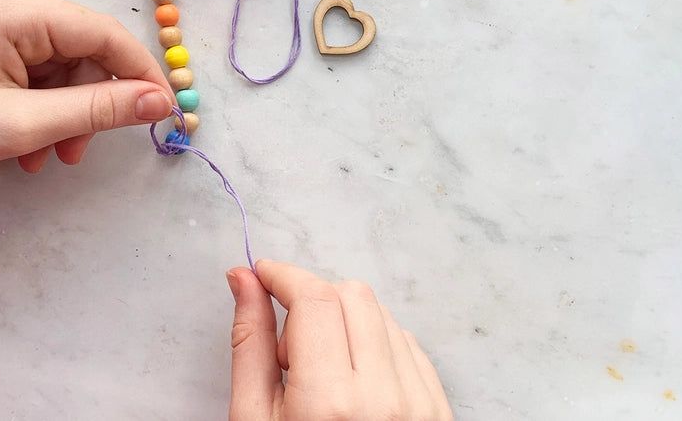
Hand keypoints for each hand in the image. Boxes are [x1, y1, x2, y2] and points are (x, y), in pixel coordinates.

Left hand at [0, 0, 173, 175]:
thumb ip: (96, 111)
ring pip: (56, 56)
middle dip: (85, 102)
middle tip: (75, 153)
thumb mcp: (19, 126)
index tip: (164, 111)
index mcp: (12, 6)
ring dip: (59, 107)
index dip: (139, 71)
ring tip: (42, 155)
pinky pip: (30, 57)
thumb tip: (161, 102)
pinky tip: (23, 137)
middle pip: (78, 45)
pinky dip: (36, 96)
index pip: (100, 31)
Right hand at [227, 260, 452, 420]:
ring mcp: (421, 405)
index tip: (263, 273)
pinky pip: (406, 342)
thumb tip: (243, 279)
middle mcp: (385, 399)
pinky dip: (374, 344)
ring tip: (321, 373)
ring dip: (343, 322)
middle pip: (350, 295)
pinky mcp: (439, 410)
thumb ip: (249, 343)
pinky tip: (352, 381)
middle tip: (289, 349)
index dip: (283, 275)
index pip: (314, 298)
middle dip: (311, 301)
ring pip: (380, 313)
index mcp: (330, 406)